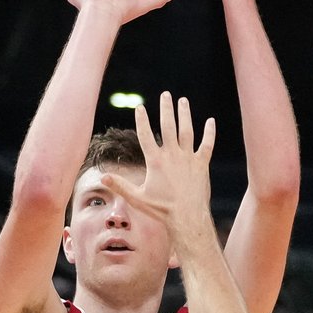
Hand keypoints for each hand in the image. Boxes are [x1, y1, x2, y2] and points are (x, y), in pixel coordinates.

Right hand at [101, 91, 215, 237]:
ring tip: (182, 100)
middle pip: (168, 126)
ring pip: (187, 131)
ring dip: (185, 114)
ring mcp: (189, 158)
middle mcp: (172, 155)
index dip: (142, 120)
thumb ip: (120, 185)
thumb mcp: (137, 198)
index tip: (140, 107)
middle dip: (166, 108)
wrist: (187, 217)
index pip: (145, 135)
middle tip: (165, 94)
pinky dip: (209, 133)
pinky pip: (207, 145)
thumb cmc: (161, 210)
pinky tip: (210, 121)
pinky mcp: (202, 165)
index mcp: (156, 161)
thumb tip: (102, 177)